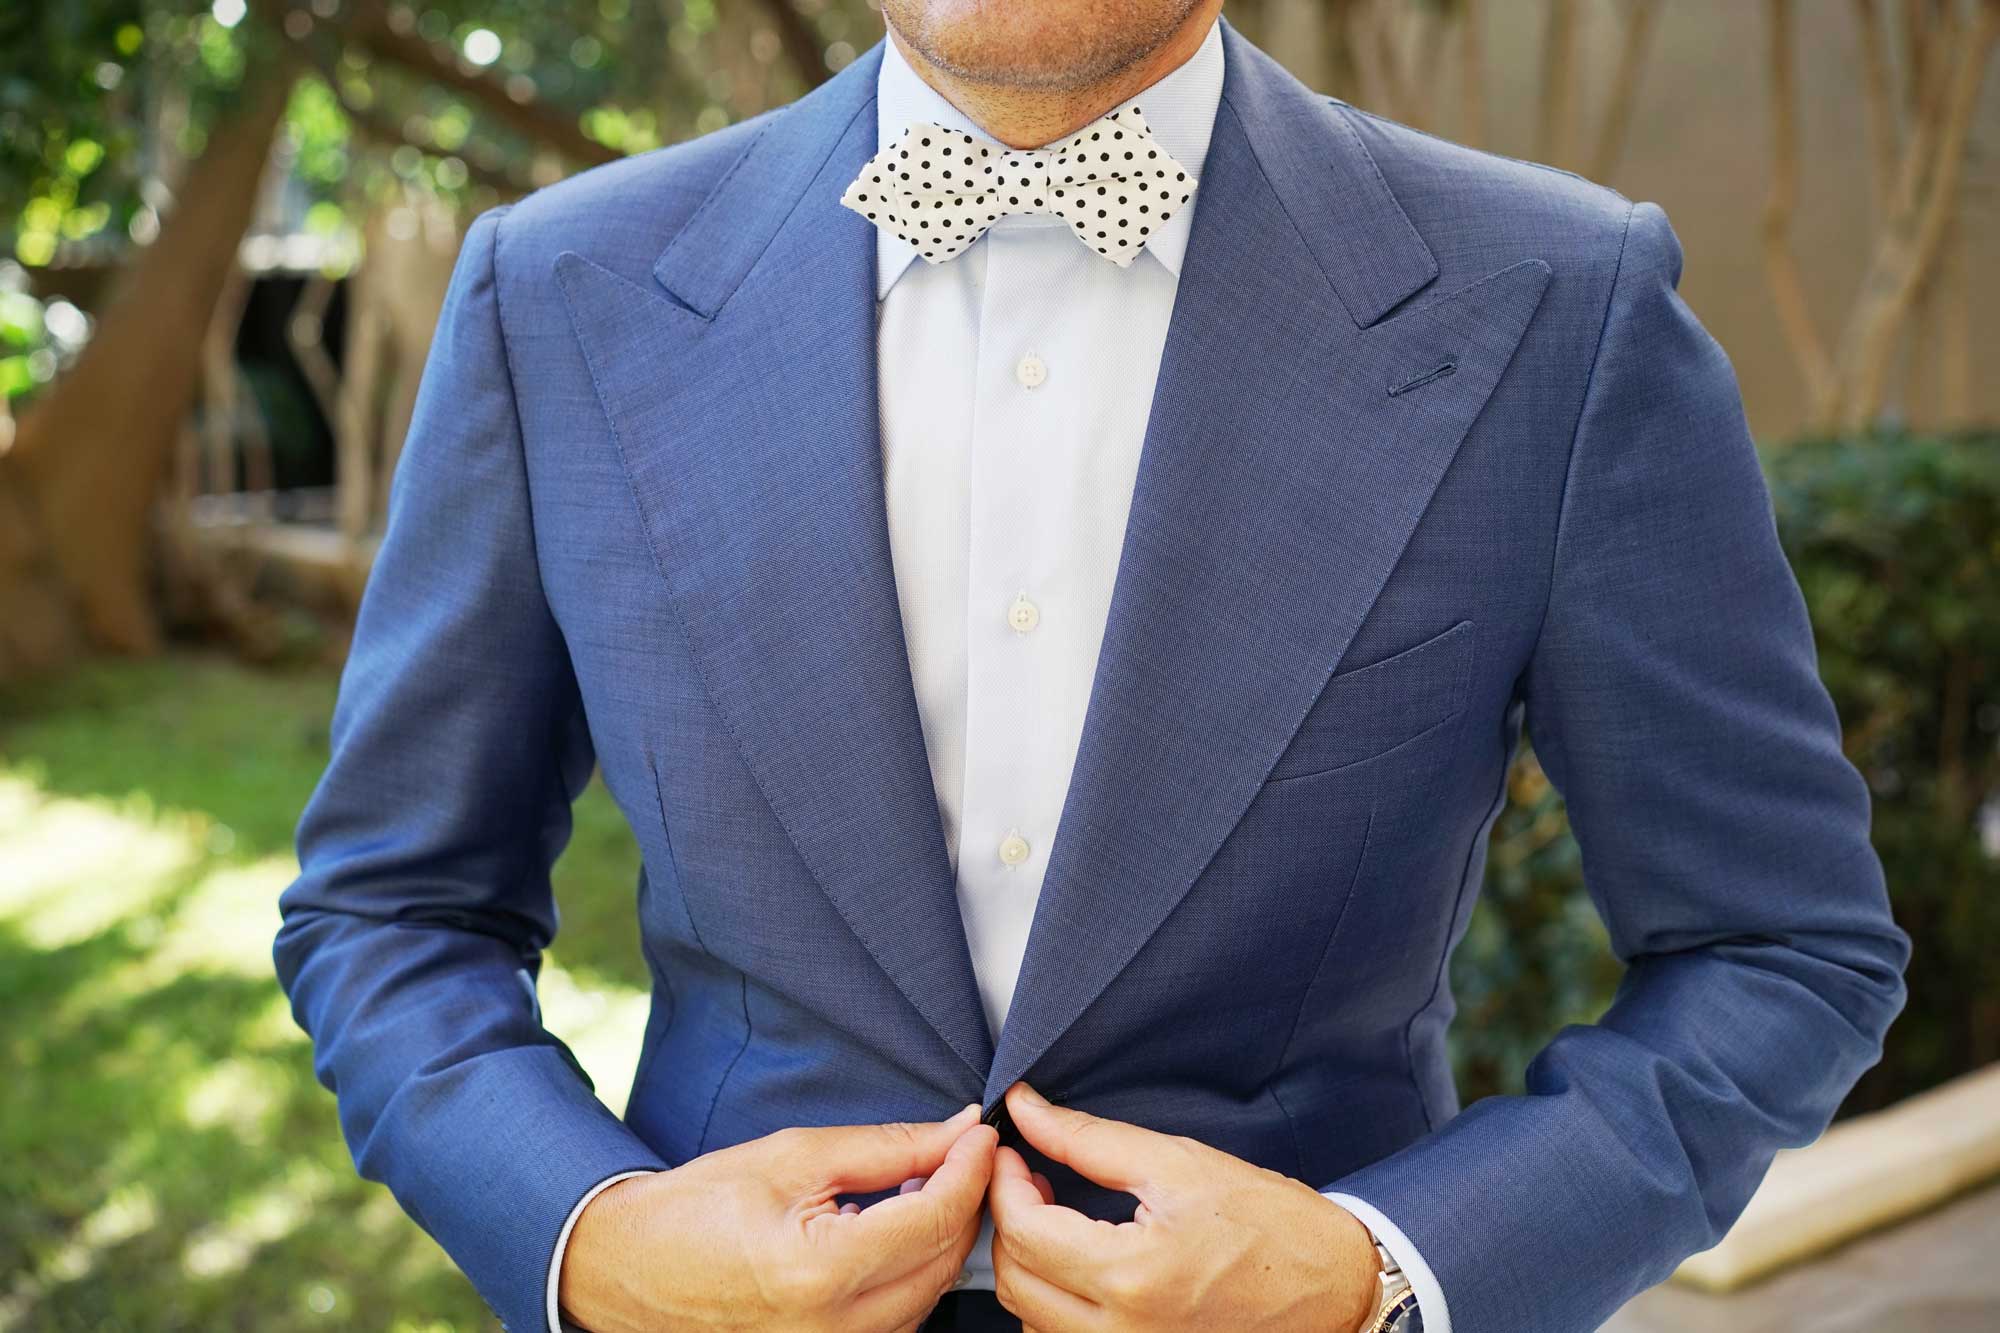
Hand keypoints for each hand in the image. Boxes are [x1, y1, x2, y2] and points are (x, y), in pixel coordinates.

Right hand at [559, 1103, 997, 1332]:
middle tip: (961, 1152)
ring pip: (930, 1296)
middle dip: (964, 1202)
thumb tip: (954, 1133)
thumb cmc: (699, 1208)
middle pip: (943, 1264)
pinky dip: (912, 1273)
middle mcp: (833, 1331)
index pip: (934, 1220)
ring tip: (924, 1187)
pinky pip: (901, 1319)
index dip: (969, 1169)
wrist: (630, 1268)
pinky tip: (895, 1234)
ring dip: (941, 1240)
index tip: (981, 1134)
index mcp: (819, 1274)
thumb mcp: (794, 1157)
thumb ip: (886, 1148)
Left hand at [986, 1083, 1380, 1332]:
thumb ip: (1089, 1138)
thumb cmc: (1272, 1224)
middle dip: (1009, 1222)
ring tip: (1058, 1217)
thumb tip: (1027, 1109)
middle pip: (1016, 1282)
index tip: (1015, 1153)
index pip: (1024, 1233)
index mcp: (1133, 1276)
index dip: (1004, 1184)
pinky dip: (1055, 1301)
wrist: (1336, 1286)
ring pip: (1032, 1318)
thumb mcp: (1178, 1163)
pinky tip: (1082, 1261)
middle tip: (1033, 1178)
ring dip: (1030, 1264)